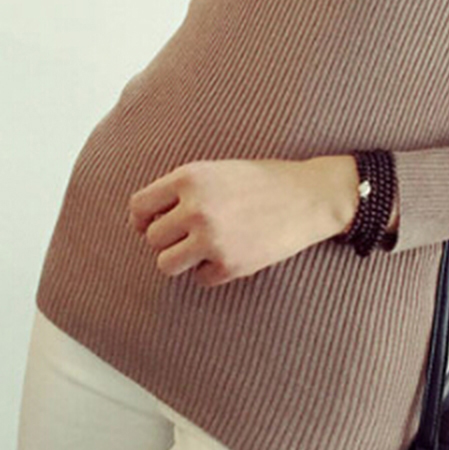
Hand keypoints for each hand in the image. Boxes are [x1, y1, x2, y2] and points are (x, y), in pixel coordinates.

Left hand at [128, 156, 359, 287]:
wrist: (309, 197)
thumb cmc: (264, 180)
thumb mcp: (218, 171)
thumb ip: (183, 190)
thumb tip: (146, 222)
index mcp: (190, 178)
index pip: (139, 206)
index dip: (143, 219)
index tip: (154, 225)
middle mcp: (196, 208)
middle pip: (152, 238)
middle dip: (169, 239)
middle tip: (193, 234)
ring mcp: (212, 239)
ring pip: (166, 264)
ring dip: (182, 259)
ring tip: (205, 248)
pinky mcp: (229, 264)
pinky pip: (200, 278)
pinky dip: (212, 271)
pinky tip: (232, 253)